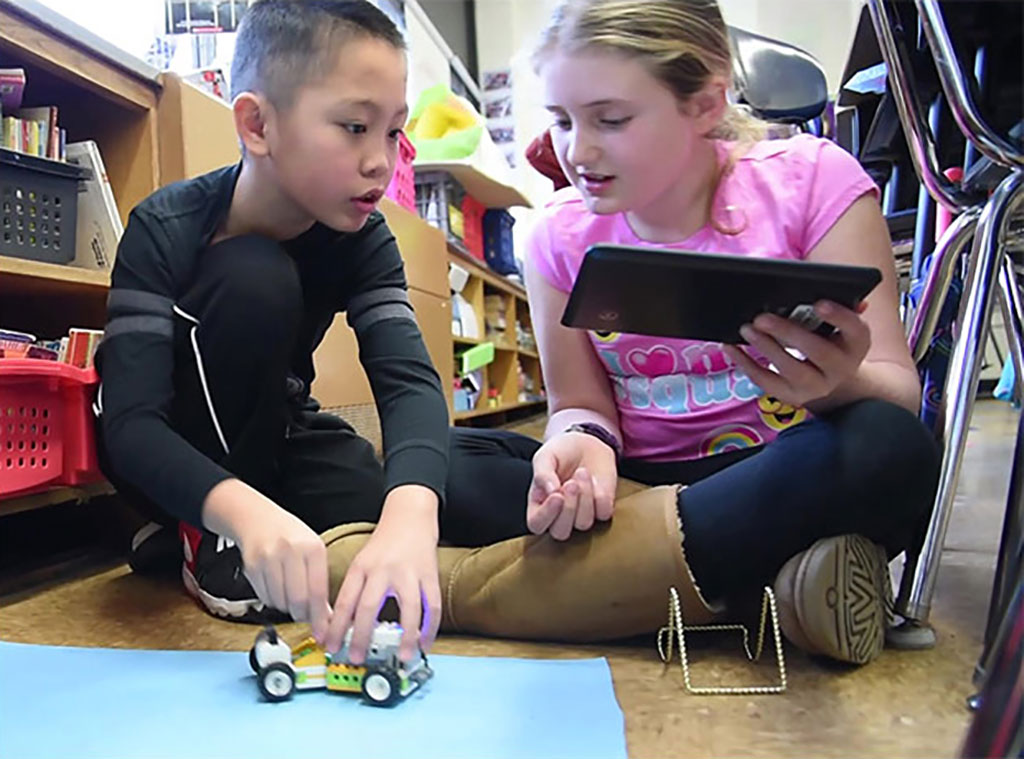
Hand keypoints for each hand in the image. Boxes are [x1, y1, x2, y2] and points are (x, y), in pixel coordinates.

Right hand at [203, 480, 330, 641]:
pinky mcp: (251, 567)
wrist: (257, 520)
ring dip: (288, 609)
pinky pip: (265, 598)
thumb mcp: (313, 550)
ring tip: (292, 598)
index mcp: (312, 547)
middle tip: (306, 617)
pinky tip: (278, 590)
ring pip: (280, 602)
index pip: (318, 590)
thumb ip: (320, 581)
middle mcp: (290, 551)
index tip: (324, 632)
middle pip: (298, 600)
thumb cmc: (291, 536)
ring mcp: (268, 559)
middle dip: (303, 615)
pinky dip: (273, 601)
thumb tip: (328, 616)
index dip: (321, 616)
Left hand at [323, 485, 439, 663]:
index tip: (329, 647)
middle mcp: (383, 570)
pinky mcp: (430, 575)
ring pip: (409, 609)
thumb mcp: (362, 562)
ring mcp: (409, 573)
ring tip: (402, 657)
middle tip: (357, 658)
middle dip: (361, 637)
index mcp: (362, 568)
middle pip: (369, 607)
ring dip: (406, 637)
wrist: (410, 516)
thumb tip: (342, 626)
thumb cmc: (384, 543)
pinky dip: (430, 628)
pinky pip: (432, 606)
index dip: (334, 628)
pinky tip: (425, 643)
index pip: (344, 602)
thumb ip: (355, 590)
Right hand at [527, 431, 617, 540]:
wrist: (586, 442)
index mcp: (539, 505)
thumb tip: (551, 492)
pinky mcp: (601, 510)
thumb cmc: (560, 452)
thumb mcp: (545, 456)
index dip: (546, 515)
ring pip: (583, 523)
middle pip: (560, 532)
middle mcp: (558, 516)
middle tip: (571, 483)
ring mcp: (581, 515)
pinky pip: (603, 513)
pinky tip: (594, 479)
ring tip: (582, 473)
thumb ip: (542, 473)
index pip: (536, 524)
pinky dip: (601, 496)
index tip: (557, 496)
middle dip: (568, 509)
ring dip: (584, 498)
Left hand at [722, 300, 870, 407]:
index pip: (855, 328)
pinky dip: (747, 364)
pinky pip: (768, 382)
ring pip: (793, 371)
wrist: (832, 376)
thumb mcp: (836, 321)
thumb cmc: (829, 336)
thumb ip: (830, 303)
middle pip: (819, 351)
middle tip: (761, 318)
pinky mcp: (794, 397)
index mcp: (857, 341)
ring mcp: (818, 386)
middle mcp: (842, 367)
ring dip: (766, 348)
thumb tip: (816, 285)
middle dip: (788, 333)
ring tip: (746, 329)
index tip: (818, 303)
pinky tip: (731, 348)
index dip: (838, 317)